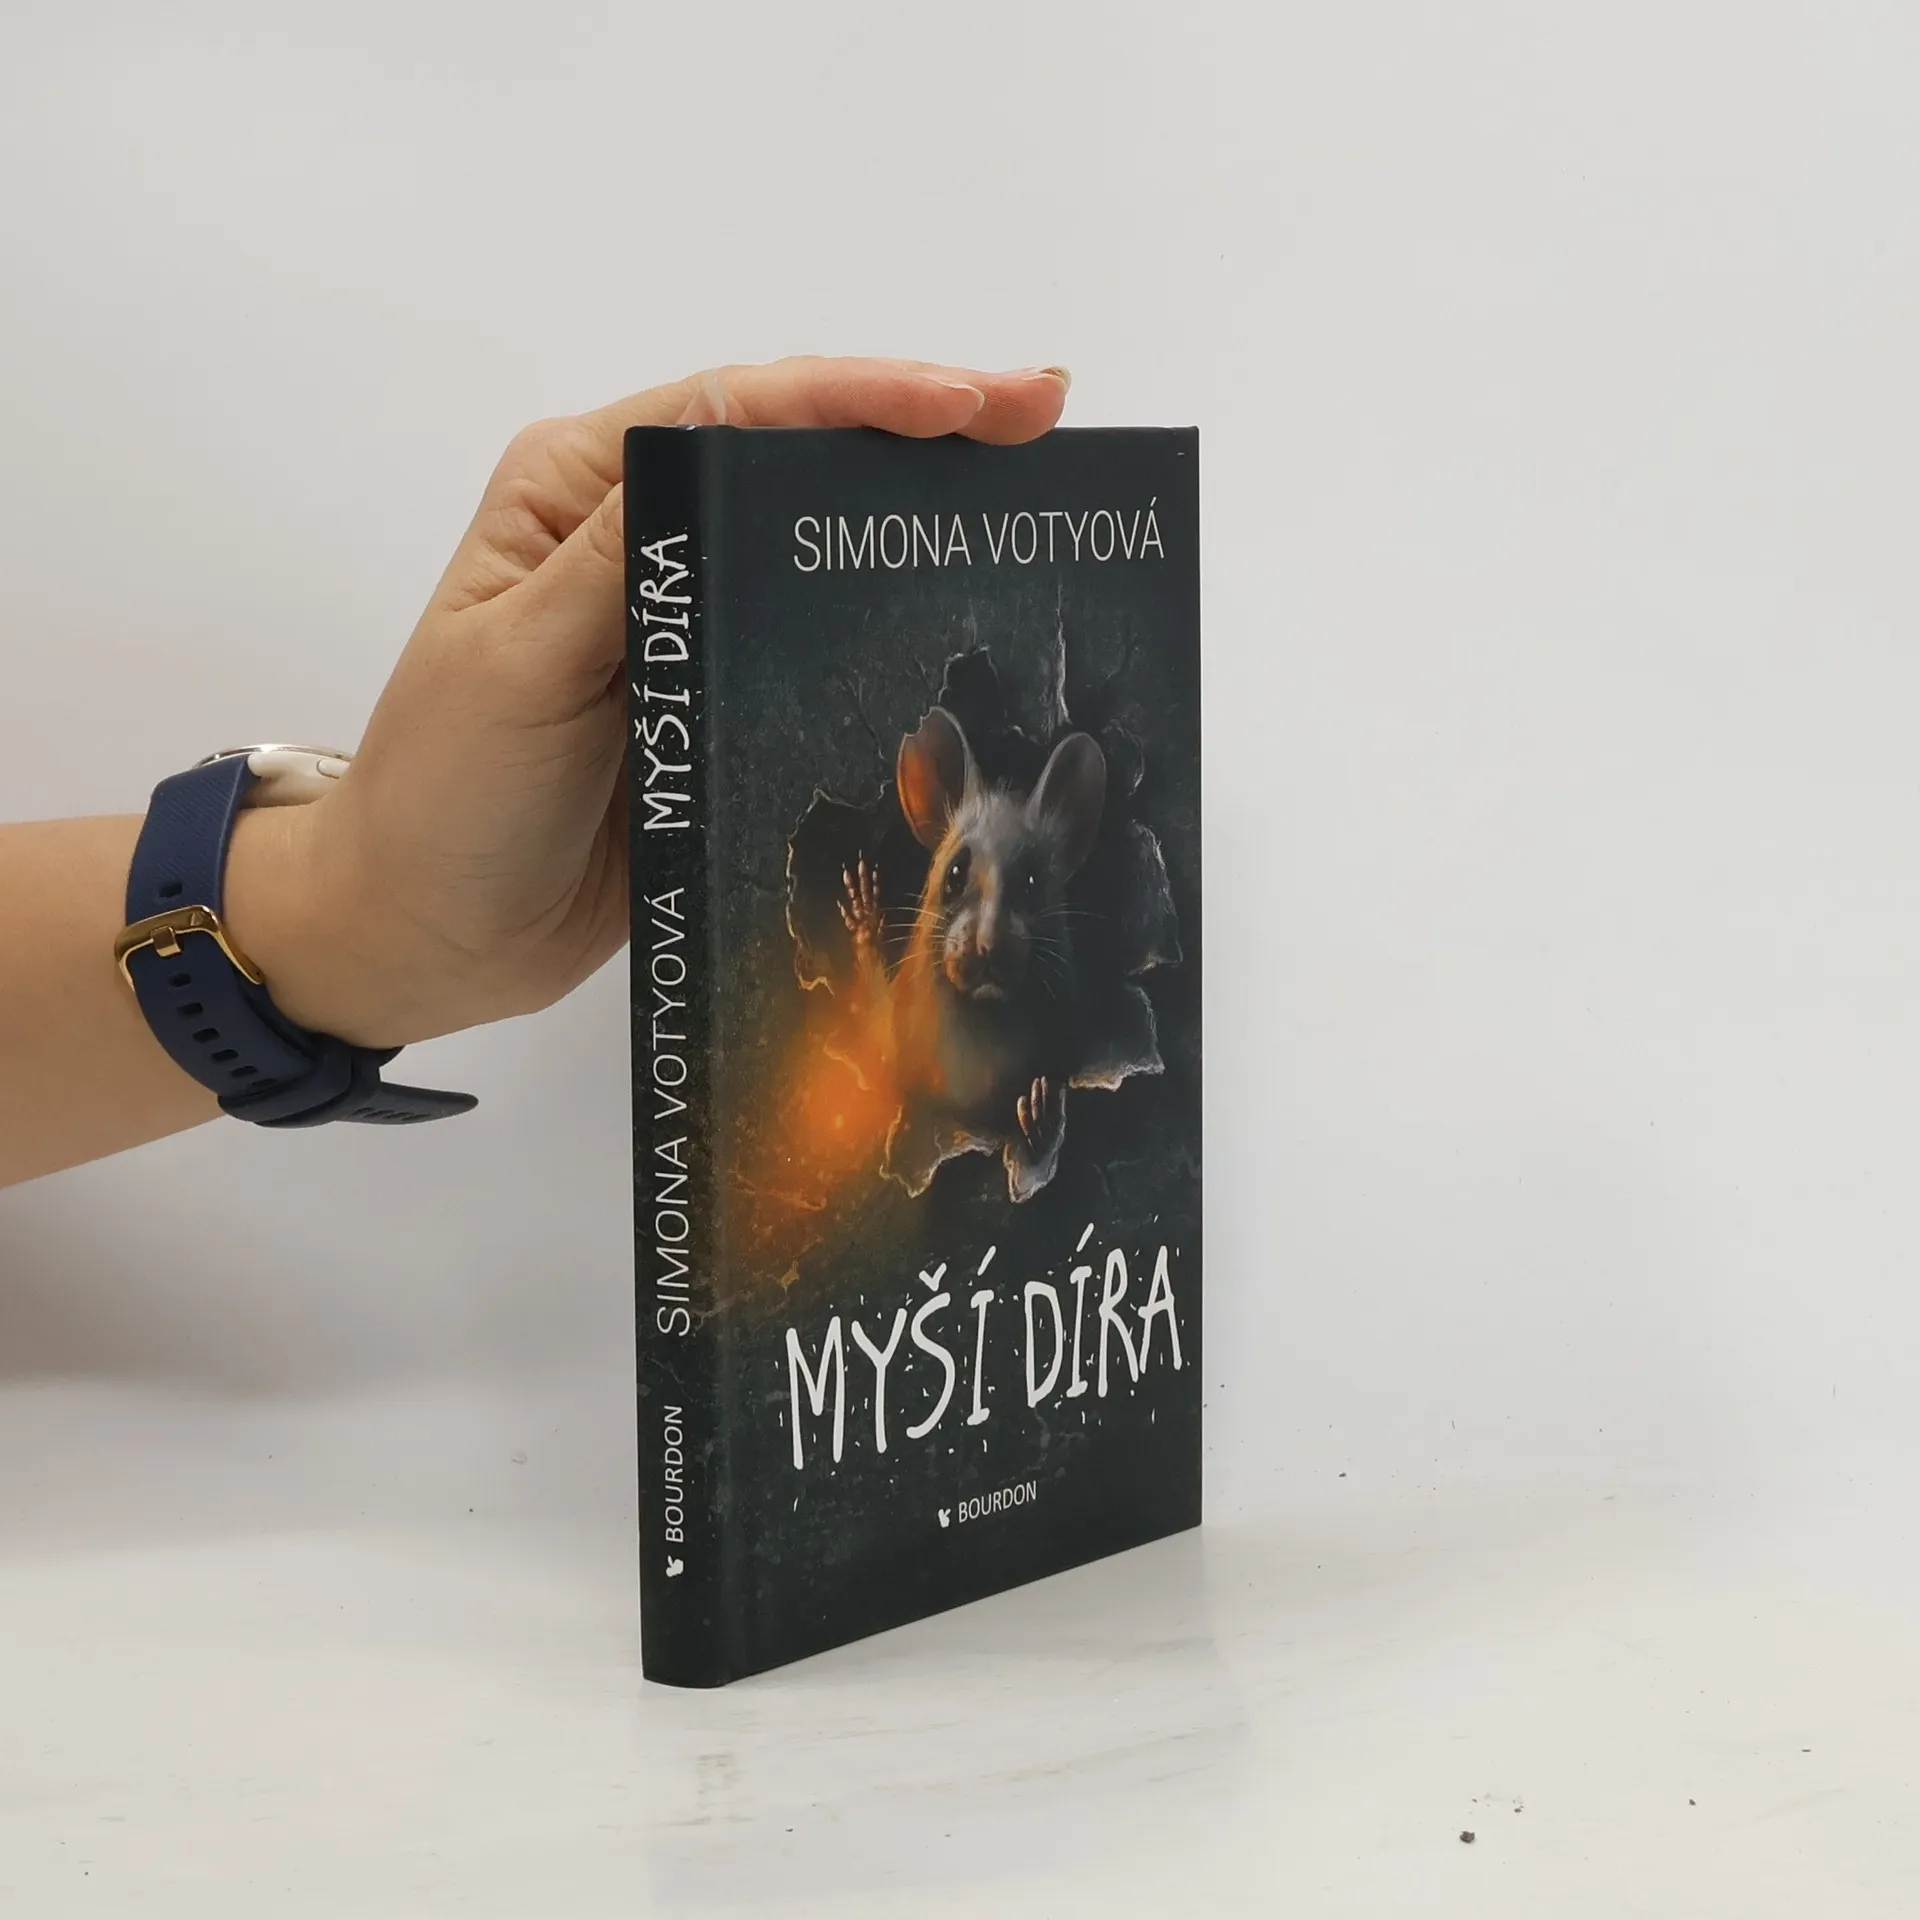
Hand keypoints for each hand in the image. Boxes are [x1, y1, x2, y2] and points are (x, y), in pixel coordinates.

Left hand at [228, 357, 1069, 1045]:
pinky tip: (964, 626)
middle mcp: (645, 540)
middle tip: (1044, 432)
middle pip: (799, 462)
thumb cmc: (447, 796)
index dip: (868, 397)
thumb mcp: (516, 663)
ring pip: (820, 553)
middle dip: (923, 439)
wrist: (425, 934)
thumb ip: (624, 563)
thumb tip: (730, 456)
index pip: (741, 409)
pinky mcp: (720, 704)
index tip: (979, 405)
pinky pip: (820, 654)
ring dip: (919, 525)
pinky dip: (891, 632)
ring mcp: (691, 625)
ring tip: (1035, 509)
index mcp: (583, 493)